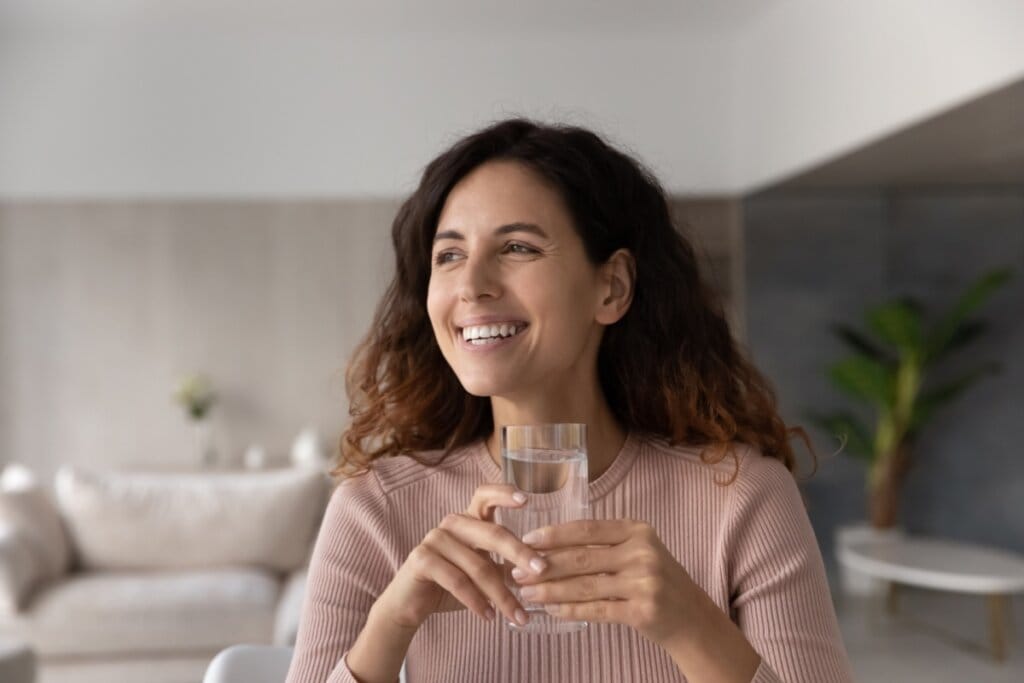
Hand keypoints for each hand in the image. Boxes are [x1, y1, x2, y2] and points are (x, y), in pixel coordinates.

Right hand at [376, 484, 548, 631]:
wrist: (410, 605)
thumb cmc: (450, 586)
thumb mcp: (483, 575)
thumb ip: (505, 568)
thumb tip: (539, 571)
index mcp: (468, 521)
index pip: (485, 496)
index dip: (505, 494)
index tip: (526, 500)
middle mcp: (452, 524)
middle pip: (492, 533)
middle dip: (520, 553)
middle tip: (541, 570)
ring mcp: (435, 538)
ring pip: (478, 566)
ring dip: (501, 595)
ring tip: (518, 615)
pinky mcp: (421, 559)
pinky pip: (457, 581)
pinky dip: (476, 602)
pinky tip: (489, 616)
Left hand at [511, 519, 697, 646]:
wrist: (692, 618)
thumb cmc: (657, 581)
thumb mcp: (638, 552)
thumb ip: (604, 547)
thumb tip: (550, 549)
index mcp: (638, 531)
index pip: (587, 529)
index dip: (554, 534)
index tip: (527, 540)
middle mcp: (642, 552)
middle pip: (581, 558)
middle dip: (544, 565)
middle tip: (517, 571)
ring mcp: (644, 582)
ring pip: (584, 585)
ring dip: (550, 590)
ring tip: (527, 592)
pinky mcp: (642, 611)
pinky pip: (596, 609)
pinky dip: (569, 610)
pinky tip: (551, 610)